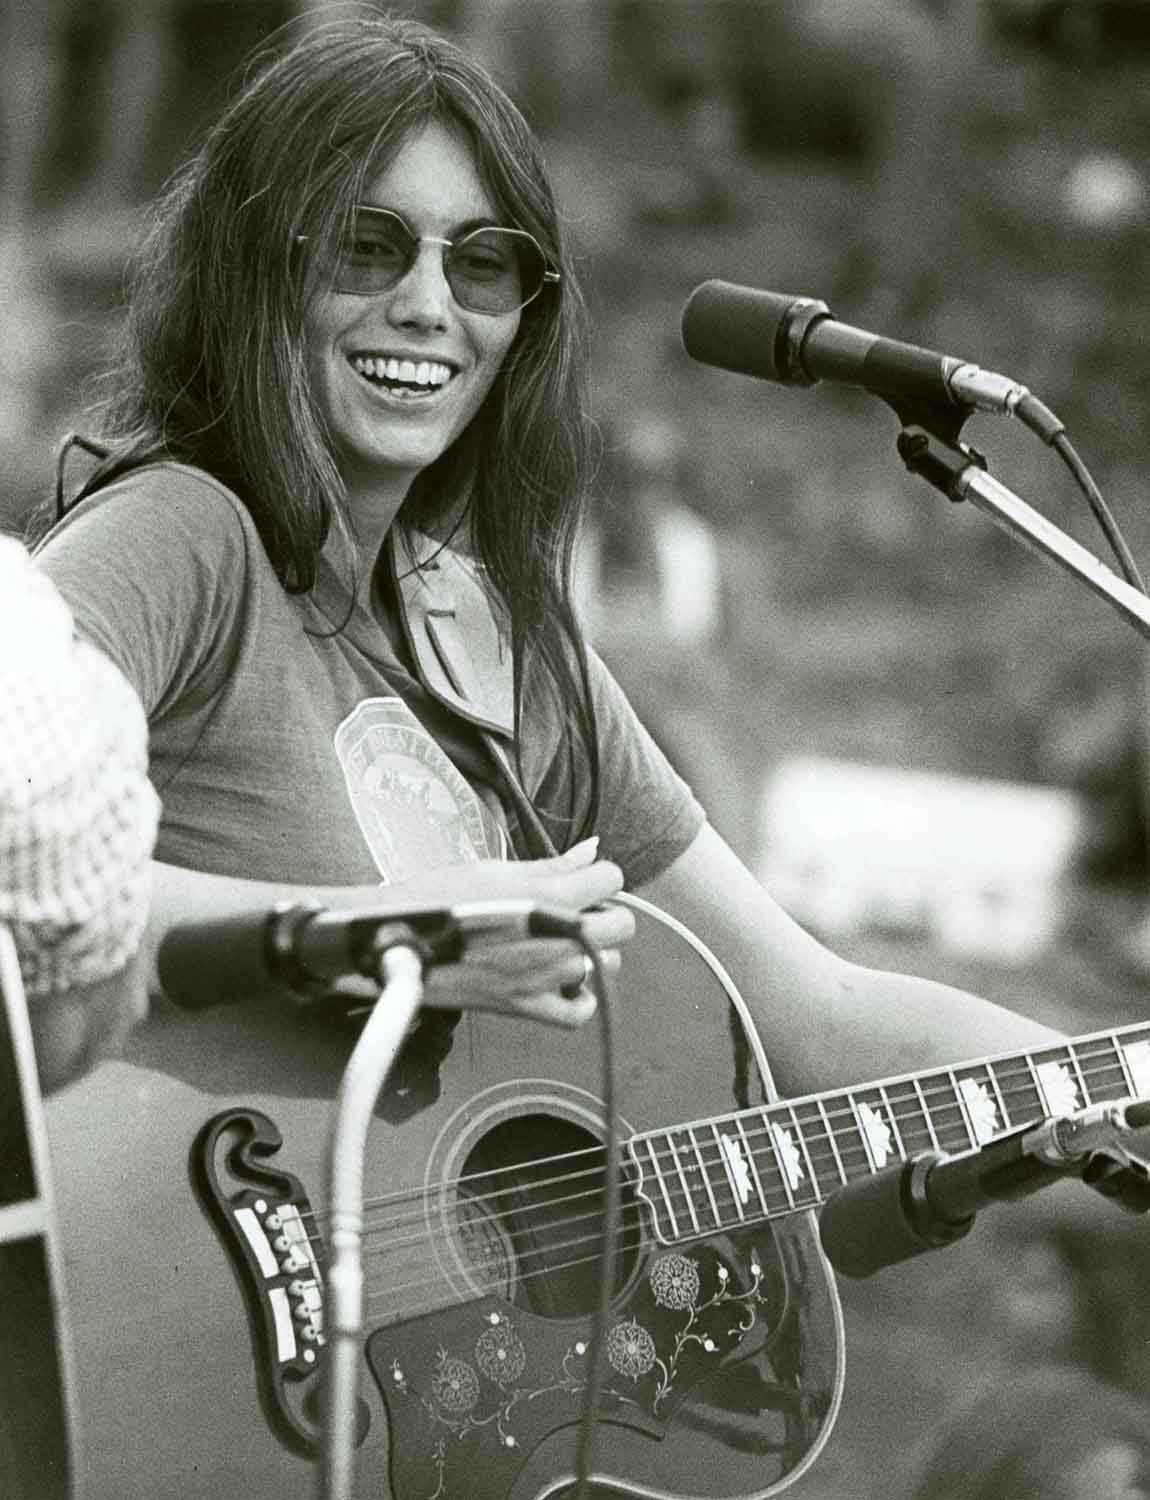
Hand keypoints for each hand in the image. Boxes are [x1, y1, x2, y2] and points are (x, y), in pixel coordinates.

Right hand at [319, 838, 633, 1027]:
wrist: (396, 939)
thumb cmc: (439, 897)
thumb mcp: (498, 868)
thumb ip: (555, 864)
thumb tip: (594, 848)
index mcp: (551, 896)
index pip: (612, 878)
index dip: (597, 876)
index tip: (578, 879)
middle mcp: (556, 938)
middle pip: (622, 926)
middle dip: (602, 912)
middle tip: (571, 909)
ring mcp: (545, 977)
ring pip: (606, 965)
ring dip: (591, 952)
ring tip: (557, 940)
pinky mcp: (527, 1006)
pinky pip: (580, 1010)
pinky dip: (580, 998)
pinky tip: (563, 980)